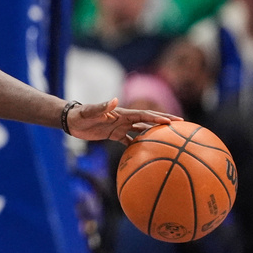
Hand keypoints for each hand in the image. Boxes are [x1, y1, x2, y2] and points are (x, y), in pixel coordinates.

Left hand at [67, 98, 181, 144]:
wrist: (71, 121)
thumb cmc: (80, 115)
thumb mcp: (90, 111)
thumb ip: (101, 107)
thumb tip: (114, 100)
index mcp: (121, 113)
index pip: (144, 115)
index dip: (158, 118)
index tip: (173, 122)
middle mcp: (123, 119)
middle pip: (147, 120)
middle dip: (163, 121)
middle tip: (181, 125)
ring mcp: (119, 127)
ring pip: (141, 130)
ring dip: (154, 133)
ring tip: (170, 138)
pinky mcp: (114, 135)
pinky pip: (130, 141)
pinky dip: (139, 145)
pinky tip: (147, 153)